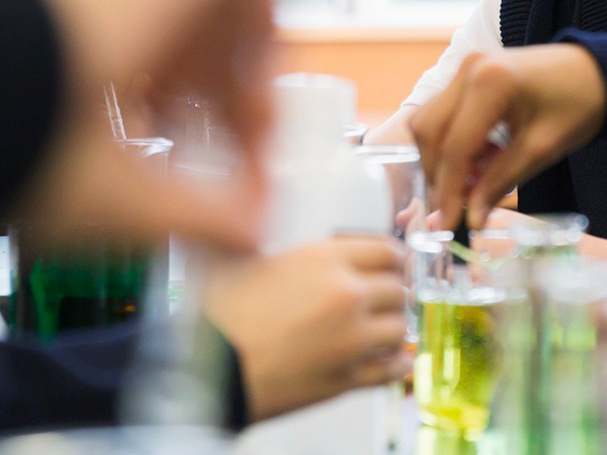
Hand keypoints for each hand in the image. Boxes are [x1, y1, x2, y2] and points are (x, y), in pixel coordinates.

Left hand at [12, 0, 277, 254]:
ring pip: (144, 18)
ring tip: (159, 147)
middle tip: (223, 136)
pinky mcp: (16, 22)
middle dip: (221, 74)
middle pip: (197, 0)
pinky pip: (95, 33)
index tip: (258, 93)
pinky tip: (101, 141)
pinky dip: (119, 80)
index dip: (265, 27)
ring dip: (170, 80)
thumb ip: (196, 216)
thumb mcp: (112, 197)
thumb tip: (249, 232)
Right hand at [203, 236, 411, 420]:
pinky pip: (392, 369)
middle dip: (391, 293)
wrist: (207, 372)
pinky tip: (389, 360)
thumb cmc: (217, 319)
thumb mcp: (243, 259)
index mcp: (324, 259)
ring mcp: (351, 338)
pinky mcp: (347, 378)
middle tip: (380, 300)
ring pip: (400, 327)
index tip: (389, 265)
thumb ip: (271, 243)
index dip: (391, 258)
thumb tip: (269, 229)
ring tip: (379, 331)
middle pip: (398, 287)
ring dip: (392, 328)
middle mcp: (346, 294)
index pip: (386, 249)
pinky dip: (395, 364)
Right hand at [410, 45, 606, 231]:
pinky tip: (480, 159)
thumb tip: (471, 219)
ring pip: (429, 123)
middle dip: (438, 176)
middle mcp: (469, 68)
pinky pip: (441, 113)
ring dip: (441, 159)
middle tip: (455, 209)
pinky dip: (450, 142)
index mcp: (490, 82)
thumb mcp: (542, 149)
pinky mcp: (467, 74)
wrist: (597, 72)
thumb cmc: (579, 106)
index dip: (448, 191)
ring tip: (473, 182)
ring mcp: (465, 67)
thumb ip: (500, 182)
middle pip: (429, 132)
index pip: (455, 146)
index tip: (447, 226)